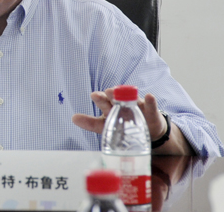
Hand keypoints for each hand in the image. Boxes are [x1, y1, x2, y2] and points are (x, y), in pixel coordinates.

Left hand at [72, 88, 193, 154]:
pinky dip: (150, 101)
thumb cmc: (123, 126)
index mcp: (110, 108)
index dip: (99, 99)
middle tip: (107, 92)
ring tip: (124, 93)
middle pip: (116, 98)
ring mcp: (137, 106)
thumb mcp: (105, 126)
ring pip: (131, 100)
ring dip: (127, 96)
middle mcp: (122, 104)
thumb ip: (90, 123)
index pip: (103, 102)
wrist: (147, 131)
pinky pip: (151, 106)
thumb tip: (72, 118)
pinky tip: (149, 96)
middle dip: (111, 95)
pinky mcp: (151, 111)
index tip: (93, 95)